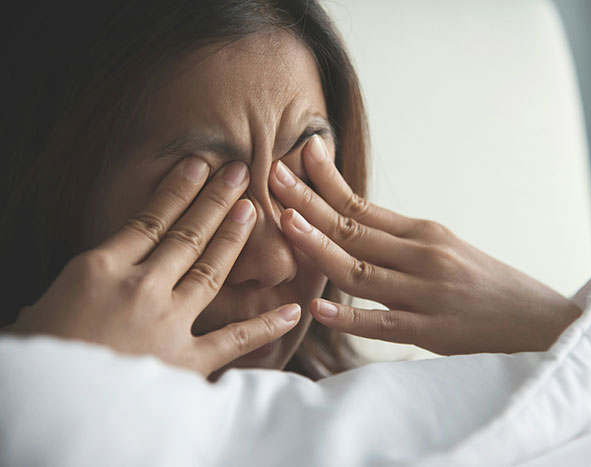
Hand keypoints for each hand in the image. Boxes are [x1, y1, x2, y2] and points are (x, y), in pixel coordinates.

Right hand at [8, 157, 300, 375]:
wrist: (51, 408)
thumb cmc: (39, 359)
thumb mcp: (42, 311)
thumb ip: (76, 291)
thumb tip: (77, 286)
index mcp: (100, 269)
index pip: (148, 220)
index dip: (178, 190)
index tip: (199, 166)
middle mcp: (140, 287)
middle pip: (186, 235)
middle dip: (215, 201)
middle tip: (239, 172)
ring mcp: (167, 322)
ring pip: (211, 270)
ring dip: (234, 238)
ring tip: (253, 209)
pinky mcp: (186, 361)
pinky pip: (235, 339)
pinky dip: (266, 325)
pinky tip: (292, 309)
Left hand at [269, 136, 581, 354]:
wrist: (538, 320)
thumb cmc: (485, 283)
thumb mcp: (445, 248)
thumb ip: (398, 239)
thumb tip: (350, 223)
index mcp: (424, 233)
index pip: (363, 204)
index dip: (327, 181)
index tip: (299, 154)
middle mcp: (423, 255)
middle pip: (354, 228)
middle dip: (309, 201)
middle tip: (272, 175)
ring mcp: (426, 293)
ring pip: (361, 270)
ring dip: (320, 245)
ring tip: (285, 223)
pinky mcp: (431, 331)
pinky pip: (382, 323)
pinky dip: (349, 315)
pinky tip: (317, 306)